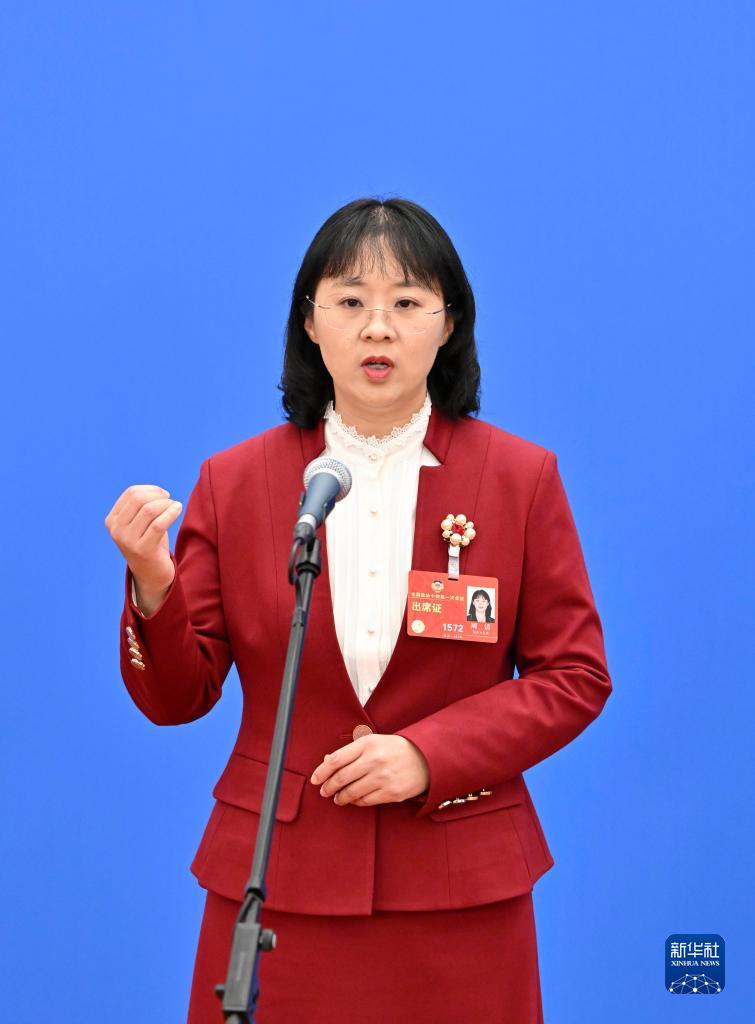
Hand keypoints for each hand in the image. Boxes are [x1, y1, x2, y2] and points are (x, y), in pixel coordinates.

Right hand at [105, 484, 180, 593]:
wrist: (151, 573)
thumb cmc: (149, 542)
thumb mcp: (140, 522)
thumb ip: (142, 505)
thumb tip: (159, 491)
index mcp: (112, 520)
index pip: (131, 493)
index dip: (151, 489)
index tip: (163, 494)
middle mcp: (116, 530)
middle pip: (138, 499)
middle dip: (158, 496)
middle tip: (170, 500)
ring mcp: (127, 541)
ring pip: (149, 510)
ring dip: (166, 504)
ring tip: (175, 506)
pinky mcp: (142, 550)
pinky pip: (159, 524)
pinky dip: (171, 513)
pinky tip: (178, 509)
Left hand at [310, 734, 429, 806]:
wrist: (426, 758)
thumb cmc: (395, 749)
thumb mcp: (374, 742)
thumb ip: (351, 751)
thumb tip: (327, 761)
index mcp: (368, 744)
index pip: (336, 759)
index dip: (322, 771)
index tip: (315, 779)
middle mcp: (374, 760)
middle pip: (341, 777)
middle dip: (328, 787)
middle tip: (324, 791)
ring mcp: (383, 777)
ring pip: (352, 792)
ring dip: (340, 797)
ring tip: (337, 798)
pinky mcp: (391, 793)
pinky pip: (366, 801)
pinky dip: (356, 802)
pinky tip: (354, 800)